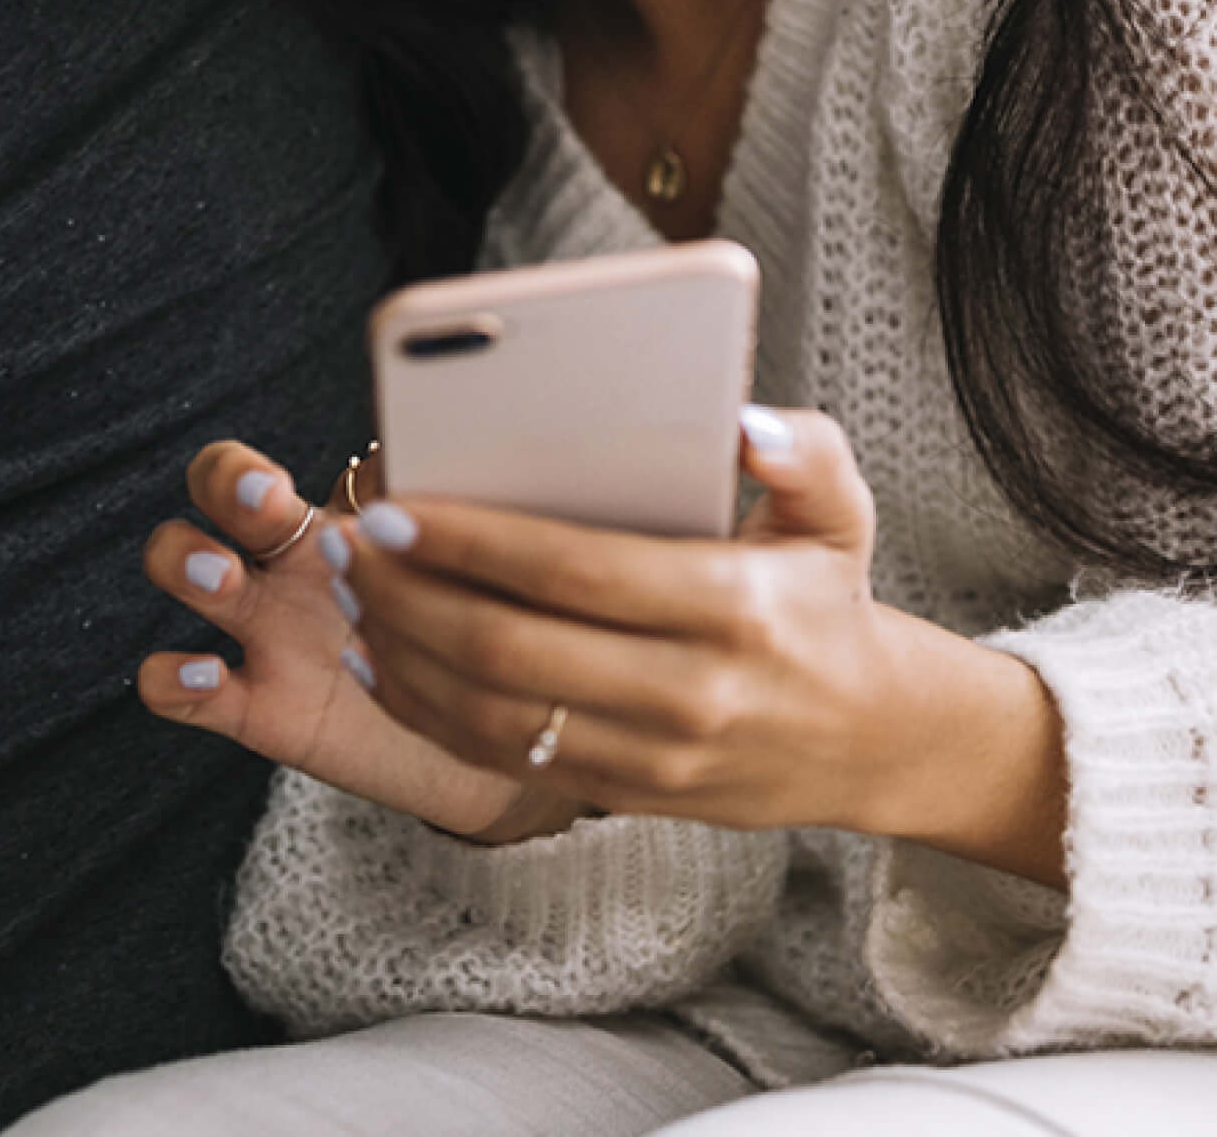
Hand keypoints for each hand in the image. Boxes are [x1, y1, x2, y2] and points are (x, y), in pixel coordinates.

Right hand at [137, 443, 530, 838]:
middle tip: (265, 502)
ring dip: (185, 562)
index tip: (279, 487)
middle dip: (222, 485)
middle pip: (214, 493)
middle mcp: (281, 567)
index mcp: (325, 523)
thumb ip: (438, 511)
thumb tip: (423, 454)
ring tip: (224, 576)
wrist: (480, 728)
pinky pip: (178, 691)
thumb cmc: (465, 627)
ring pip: (184, 571)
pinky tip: (206, 675)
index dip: (245, 471)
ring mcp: (261, 634)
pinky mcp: (255, 708)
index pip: (257, 470)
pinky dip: (174, 682)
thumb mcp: (453, 567)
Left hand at [330, 408, 1069, 881]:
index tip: (395, 506)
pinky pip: (496, 759)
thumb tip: (744, 422)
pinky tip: (378, 658)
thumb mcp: (842, 512)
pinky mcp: (623, 795)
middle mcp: (689, 690)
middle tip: (348, 543)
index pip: (574, 571)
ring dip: (402, 651)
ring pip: (490, 714)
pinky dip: (424, 710)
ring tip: (351, 592)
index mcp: (732, 605)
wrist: (868, 739)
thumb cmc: (826, 599)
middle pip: (511, 648)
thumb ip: (803, 451)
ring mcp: (651, 756)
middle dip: (409, 595)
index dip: (471, 542)